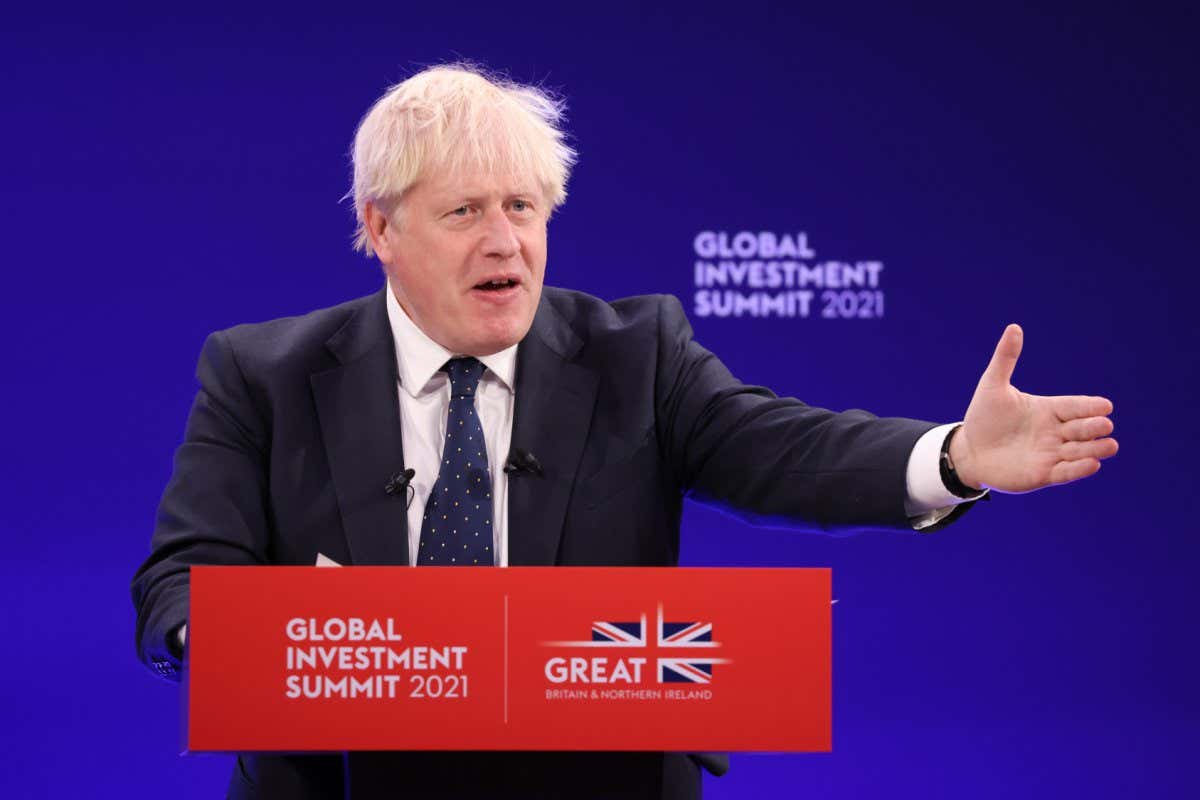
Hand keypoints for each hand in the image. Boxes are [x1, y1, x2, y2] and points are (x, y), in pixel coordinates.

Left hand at [950, 324, 1117, 493]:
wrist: (968, 450)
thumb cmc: (983, 417)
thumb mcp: (992, 386)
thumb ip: (1006, 358)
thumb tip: (1014, 327)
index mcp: (1048, 409)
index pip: (1074, 406)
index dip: (1089, 407)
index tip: (1105, 406)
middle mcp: (1054, 432)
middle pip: (1082, 428)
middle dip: (1094, 427)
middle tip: (1104, 424)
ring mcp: (1051, 454)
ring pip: (1079, 451)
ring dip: (1095, 449)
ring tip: (1110, 446)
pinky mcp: (1043, 474)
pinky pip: (1066, 472)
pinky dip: (1079, 469)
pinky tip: (1092, 464)